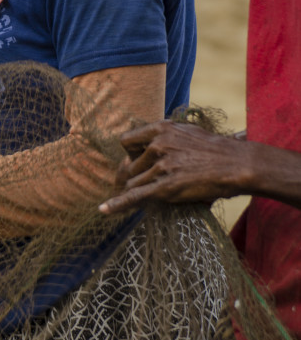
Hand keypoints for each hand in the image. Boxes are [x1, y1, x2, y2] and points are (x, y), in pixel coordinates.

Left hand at [98, 120, 245, 214]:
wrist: (236, 164)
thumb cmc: (215, 149)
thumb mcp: (186, 131)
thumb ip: (165, 135)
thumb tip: (148, 144)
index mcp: (160, 129)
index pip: (126, 142)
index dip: (130, 155)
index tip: (135, 162)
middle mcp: (157, 145)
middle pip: (129, 166)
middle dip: (135, 176)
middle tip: (149, 183)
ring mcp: (161, 166)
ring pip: (134, 183)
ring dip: (142, 190)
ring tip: (164, 191)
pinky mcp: (165, 187)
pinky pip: (134, 196)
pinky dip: (117, 204)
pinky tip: (103, 210)